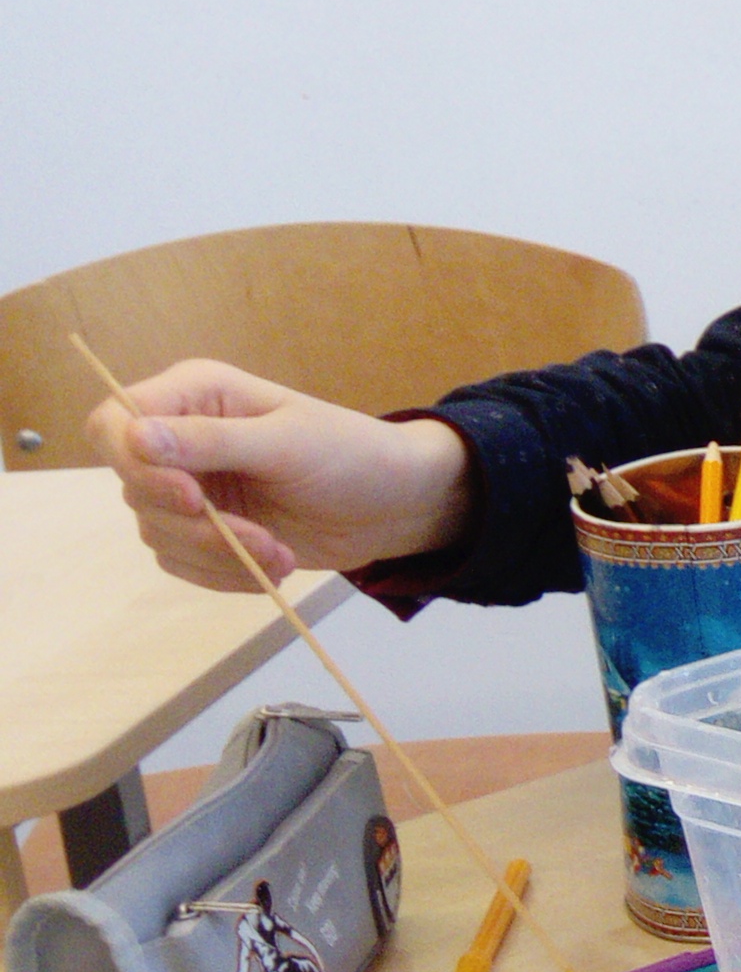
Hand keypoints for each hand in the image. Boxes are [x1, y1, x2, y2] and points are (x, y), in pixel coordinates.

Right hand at [84, 359, 475, 587]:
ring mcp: (191, 487)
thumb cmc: (351, 454)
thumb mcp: (287, 442)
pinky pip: (182, 562)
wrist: (395, 505)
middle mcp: (181, 439)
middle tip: (256, 540)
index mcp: (194, 395)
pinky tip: (272, 568)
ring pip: (157, 532)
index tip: (191, 497)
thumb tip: (135, 437)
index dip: (134, 464)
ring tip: (278, 554)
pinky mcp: (206, 531)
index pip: (114, 423)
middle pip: (134, 489)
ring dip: (217, 555)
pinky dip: (222, 575)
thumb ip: (211, 440)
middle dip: (195, 526)